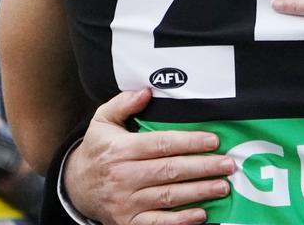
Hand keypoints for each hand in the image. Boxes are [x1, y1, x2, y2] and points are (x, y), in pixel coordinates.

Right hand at [65, 89, 234, 224]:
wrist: (75, 187)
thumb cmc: (98, 150)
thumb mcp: (102, 121)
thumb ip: (123, 103)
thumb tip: (146, 91)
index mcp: (121, 150)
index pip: (161, 144)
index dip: (189, 142)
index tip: (213, 140)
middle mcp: (123, 177)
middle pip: (170, 171)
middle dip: (203, 167)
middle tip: (228, 164)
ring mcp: (125, 202)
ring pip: (168, 196)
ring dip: (199, 192)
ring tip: (222, 186)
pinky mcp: (127, 222)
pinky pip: (157, 224)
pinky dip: (180, 221)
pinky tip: (201, 214)